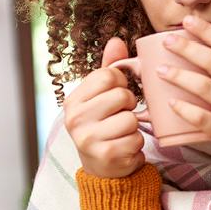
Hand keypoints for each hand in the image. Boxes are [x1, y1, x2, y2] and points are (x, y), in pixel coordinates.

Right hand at [64, 37, 146, 177]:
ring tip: (121, 133)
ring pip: (131, 118)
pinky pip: (136, 138)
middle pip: (122, 95)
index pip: (108, 75)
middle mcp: (75, 118)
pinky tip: (124, 147)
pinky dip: (136, 143)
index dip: (121, 83)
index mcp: (73, 100)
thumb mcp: (102, 96)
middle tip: (120, 116)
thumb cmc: (104, 125)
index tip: (117, 95)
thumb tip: (116, 40)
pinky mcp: (106, 155)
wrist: (102, 168)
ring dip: (134, 126)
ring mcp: (88, 138)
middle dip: (129, 105)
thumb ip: (109, 69)